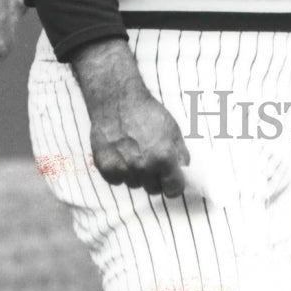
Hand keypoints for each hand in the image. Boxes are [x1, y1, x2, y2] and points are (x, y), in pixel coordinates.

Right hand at [72, 39, 189, 197]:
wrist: (117, 100)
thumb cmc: (147, 112)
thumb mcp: (172, 129)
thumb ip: (180, 153)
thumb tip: (183, 170)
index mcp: (164, 158)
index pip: (174, 189)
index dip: (174, 185)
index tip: (172, 180)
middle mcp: (144, 167)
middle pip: (154, 189)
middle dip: (155, 178)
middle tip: (152, 161)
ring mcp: (123, 169)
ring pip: (135, 184)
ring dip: (137, 174)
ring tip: (135, 152)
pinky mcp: (106, 168)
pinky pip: (117, 180)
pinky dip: (120, 171)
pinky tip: (121, 153)